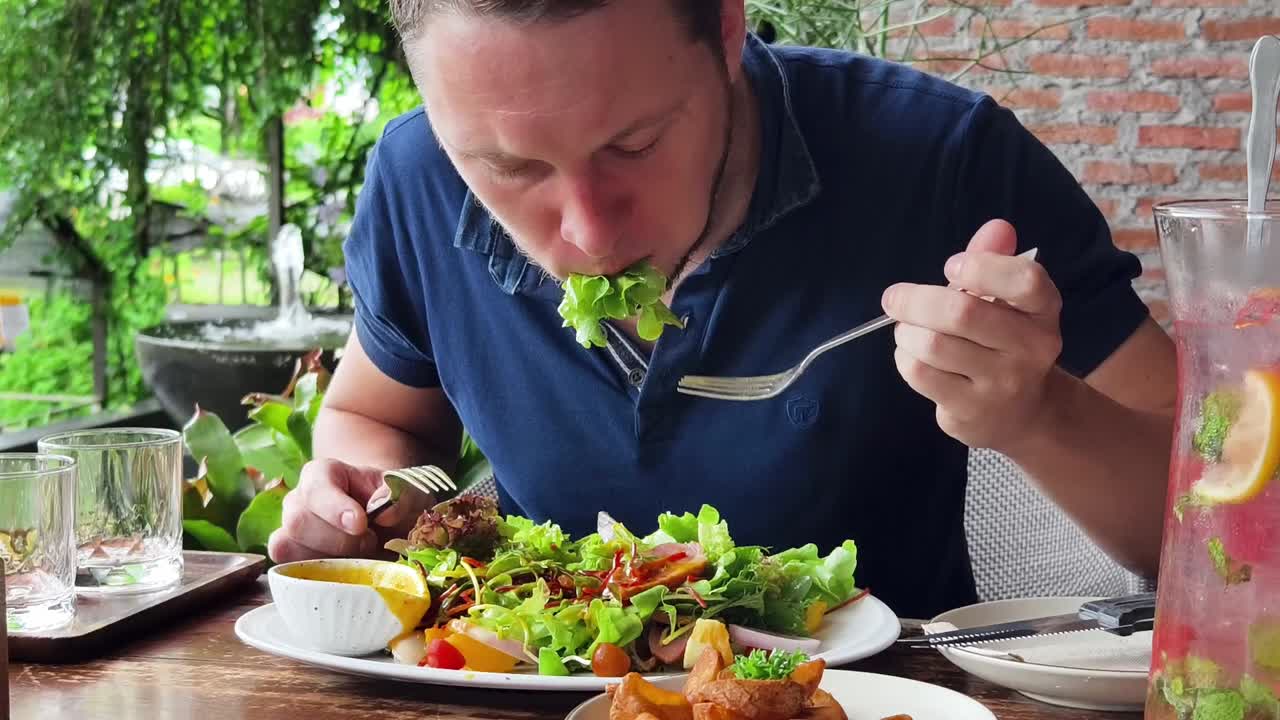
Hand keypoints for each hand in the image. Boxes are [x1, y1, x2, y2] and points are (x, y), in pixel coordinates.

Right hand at [267, 458, 429, 562]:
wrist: (383, 522)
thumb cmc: (390, 502)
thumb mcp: (405, 491)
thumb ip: (400, 495)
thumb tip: (385, 512)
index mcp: (322, 474)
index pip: (316, 488)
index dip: (334, 507)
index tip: (360, 524)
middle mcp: (298, 500)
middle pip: (298, 522)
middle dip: (338, 540)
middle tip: (370, 542)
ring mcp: (290, 531)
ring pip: (287, 548)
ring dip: (326, 561)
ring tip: (359, 558)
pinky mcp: (290, 559)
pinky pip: (287, 571)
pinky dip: (314, 578)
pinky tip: (342, 574)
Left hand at [881, 219, 1063, 449]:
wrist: (1021, 414)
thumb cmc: (1003, 343)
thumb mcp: (1005, 301)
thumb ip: (994, 262)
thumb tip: (997, 227)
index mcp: (1043, 313)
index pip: (1025, 281)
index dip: (982, 267)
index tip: (950, 266)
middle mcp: (1031, 349)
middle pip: (962, 313)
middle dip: (916, 300)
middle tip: (894, 298)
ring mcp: (1002, 384)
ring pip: (934, 345)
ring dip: (907, 332)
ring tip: (907, 330)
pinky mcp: (971, 411)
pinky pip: (921, 374)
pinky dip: (905, 358)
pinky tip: (912, 356)